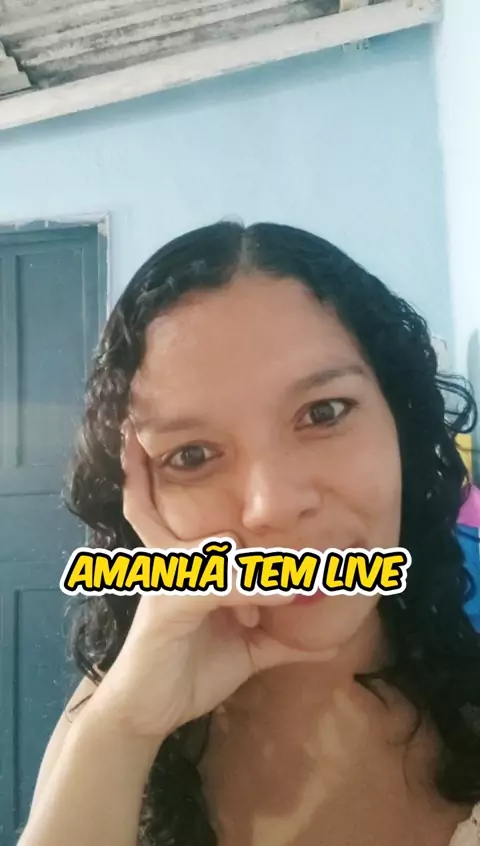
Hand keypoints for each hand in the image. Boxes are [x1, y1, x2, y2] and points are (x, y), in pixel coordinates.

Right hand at [93, 420, 332, 740]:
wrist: (145, 712)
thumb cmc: (192, 673)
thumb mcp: (248, 652)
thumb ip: (283, 641)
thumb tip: (332, 641)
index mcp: (207, 572)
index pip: (247, 542)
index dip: (286, 546)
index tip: (330, 560)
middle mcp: (190, 566)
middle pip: (240, 539)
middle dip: (284, 552)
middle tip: (329, 564)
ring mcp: (176, 581)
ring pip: (229, 555)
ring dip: (271, 569)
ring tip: (307, 583)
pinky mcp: (166, 604)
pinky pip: (212, 585)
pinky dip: (249, 588)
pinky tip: (281, 595)